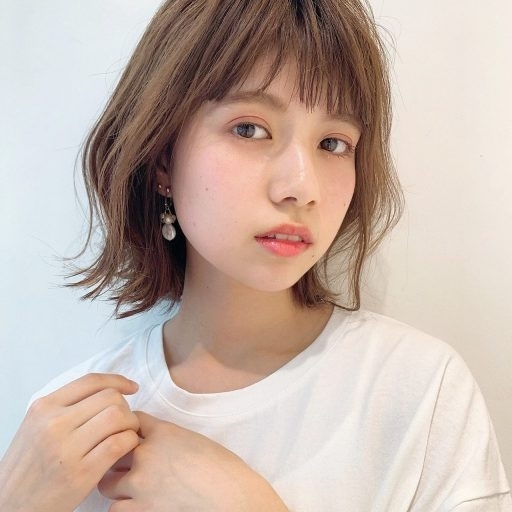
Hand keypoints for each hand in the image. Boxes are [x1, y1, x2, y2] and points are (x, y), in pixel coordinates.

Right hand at [0, 373, 139, 511]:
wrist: (10, 507)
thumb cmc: (29, 467)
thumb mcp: (36, 426)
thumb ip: (65, 407)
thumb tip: (106, 392)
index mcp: (44, 408)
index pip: (91, 381)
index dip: (118, 381)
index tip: (131, 388)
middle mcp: (54, 423)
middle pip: (110, 397)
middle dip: (126, 407)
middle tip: (125, 421)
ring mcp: (67, 448)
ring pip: (118, 416)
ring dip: (131, 424)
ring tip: (126, 435)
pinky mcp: (82, 472)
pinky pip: (120, 443)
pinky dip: (130, 442)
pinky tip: (125, 449)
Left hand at [99, 412, 287, 511]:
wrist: (231, 497)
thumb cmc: (222, 469)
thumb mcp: (195, 440)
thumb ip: (168, 438)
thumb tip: (155, 445)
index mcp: (163, 431)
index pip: (134, 419)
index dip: (133, 426)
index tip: (134, 433)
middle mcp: (146, 454)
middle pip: (114, 449)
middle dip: (118, 456)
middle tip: (127, 464)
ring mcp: (140, 484)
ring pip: (108, 482)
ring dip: (116, 485)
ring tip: (131, 489)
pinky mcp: (142, 510)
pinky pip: (115, 509)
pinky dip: (123, 507)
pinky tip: (137, 506)